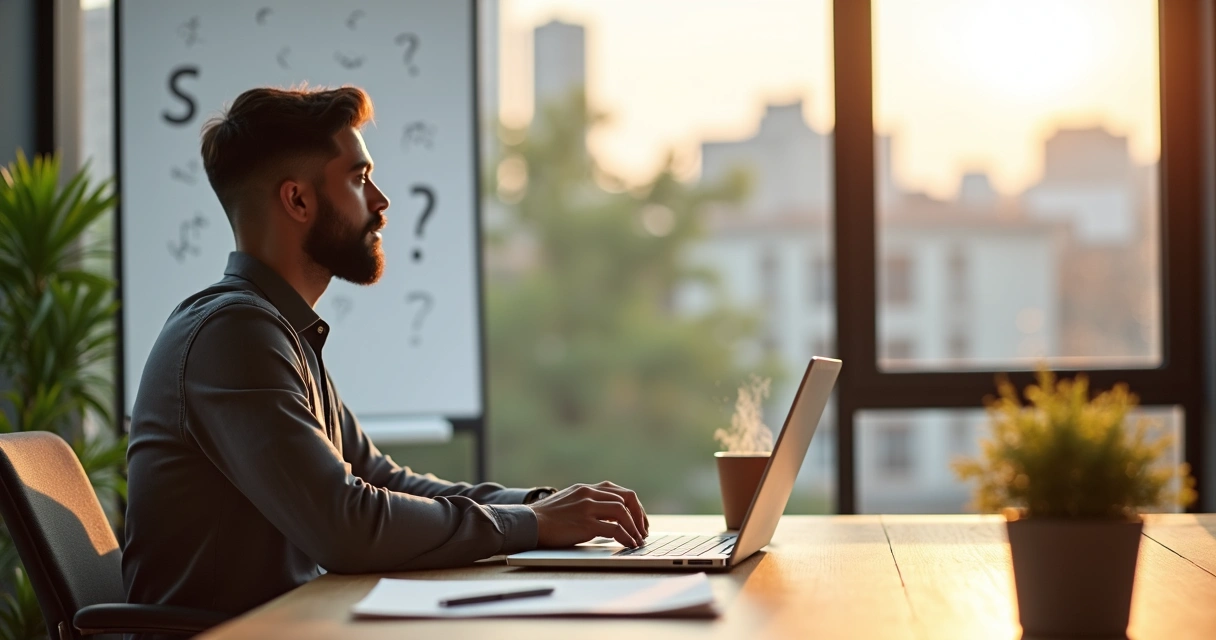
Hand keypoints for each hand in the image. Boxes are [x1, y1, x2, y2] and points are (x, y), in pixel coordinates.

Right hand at [530, 481, 649, 547]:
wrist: (528, 522)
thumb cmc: (546, 517)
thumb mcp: (569, 501)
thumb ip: (587, 502)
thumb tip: (606, 515)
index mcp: (586, 488)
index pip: (619, 491)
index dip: (633, 505)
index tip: (638, 519)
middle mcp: (589, 493)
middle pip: (627, 498)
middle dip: (639, 515)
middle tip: (643, 530)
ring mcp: (587, 507)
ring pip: (623, 512)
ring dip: (635, 527)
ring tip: (638, 540)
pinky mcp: (585, 523)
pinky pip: (615, 529)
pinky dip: (626, 537)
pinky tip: (629, 544)